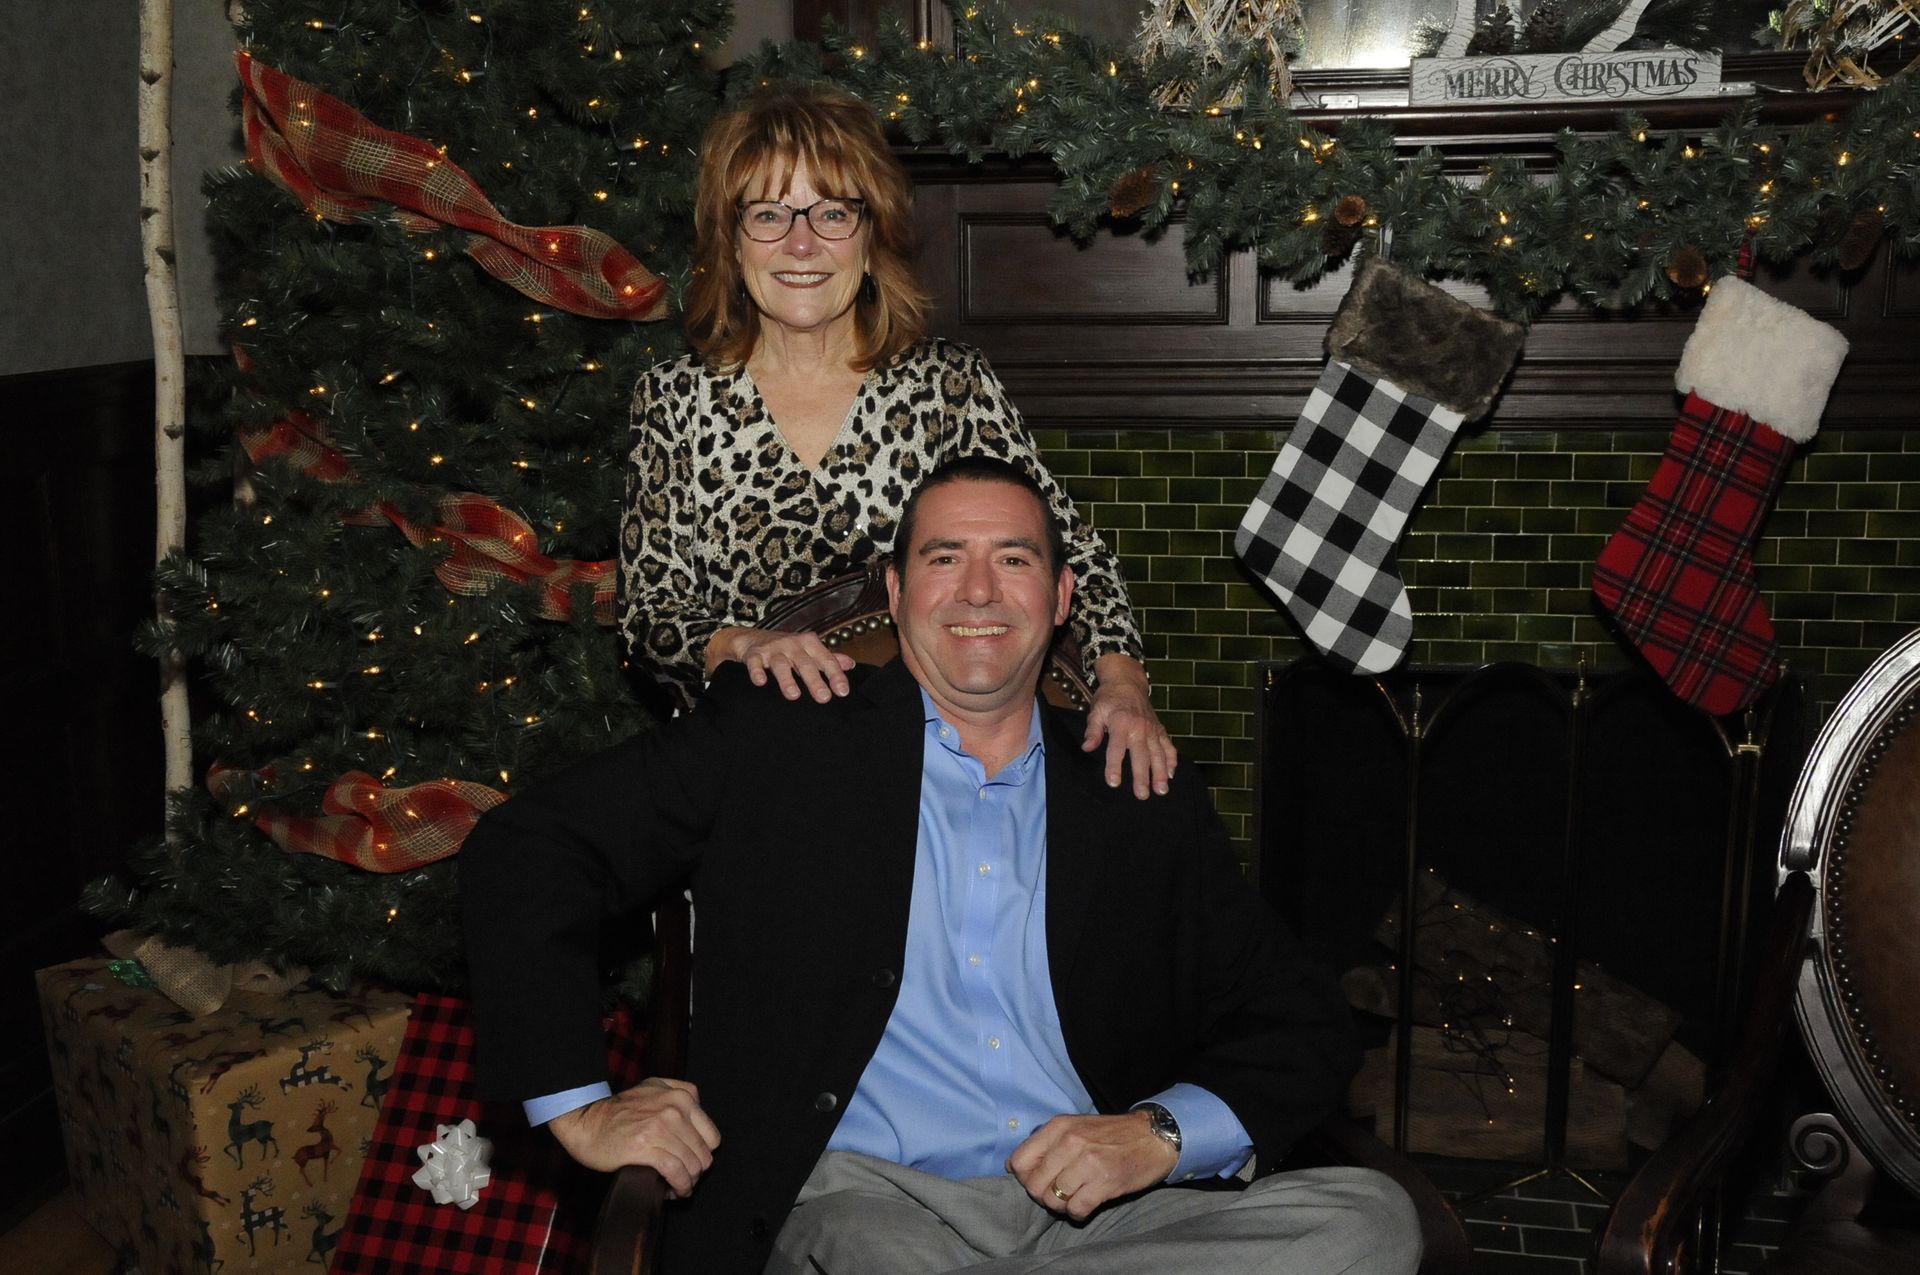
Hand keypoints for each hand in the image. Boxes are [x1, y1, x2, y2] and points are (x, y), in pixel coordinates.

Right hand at [546, 1078, 720, 1196]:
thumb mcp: (653, 1087)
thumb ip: (679, 1091)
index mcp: (681, 1096)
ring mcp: (660, 1127)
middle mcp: (674, 1109)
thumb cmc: (617, 1109)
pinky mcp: (645, 1146)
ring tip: (677, 1188)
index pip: (712, 1137)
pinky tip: (672, 1192)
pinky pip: (675, 1172)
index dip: (703, 1155)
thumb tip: (699, 1110)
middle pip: (704, 1154)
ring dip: (687, 1183)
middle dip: (695, 1172)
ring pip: (692, 1165)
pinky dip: (678, 1186)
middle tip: (682, 1179)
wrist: (585, 1120)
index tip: (691, 1164)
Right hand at [715, 628, 856, 702]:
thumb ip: (828, 658)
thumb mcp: (809, 650)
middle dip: (815, 681)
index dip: (835, 675)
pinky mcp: (754, 654)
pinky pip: (755, 663)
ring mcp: (773, 649)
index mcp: (809, 643)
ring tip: (793, 696)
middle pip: (805, 663)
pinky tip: (761, 682)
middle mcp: (793, 644)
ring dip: (787, 680)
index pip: (826, 660)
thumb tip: (851, 664)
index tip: (843, 692)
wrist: (752, 638)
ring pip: (781, 664)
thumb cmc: (786, 647)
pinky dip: (757, 672)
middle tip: (824, 698)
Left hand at [1007, 1111, 1178, 1220]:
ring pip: (1053, 1200)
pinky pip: (1075, 1210)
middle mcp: (1070, 1142)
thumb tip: (1015, 1166)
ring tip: (1075, 1197)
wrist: (1153, 1137)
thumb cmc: (1112, 1135)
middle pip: (1034, 1185)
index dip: (1025, 1177)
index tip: (1039, 1179)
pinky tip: (1087, 1204)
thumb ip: (1048, 1143)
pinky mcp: (1104, 1183)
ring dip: (1062, 1205)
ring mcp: (1088, 1163)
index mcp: (1059, 1126)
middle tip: (1060, 1192)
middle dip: (1043, 1194)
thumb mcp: (1076, 1126)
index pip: (1019, 1160)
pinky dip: (1078, 1213)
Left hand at [1085, 655, 1176, 798]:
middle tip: (1142, 795)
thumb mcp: (1096, 711)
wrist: (1127, 682)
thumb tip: (1087, 747)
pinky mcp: (1160, 730)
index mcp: (1121, 723)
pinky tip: (1171, 775)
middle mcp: (1139, 728)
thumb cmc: (1109, 699)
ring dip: (1161, 773)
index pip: (1116, 749)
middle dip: (1142, 776)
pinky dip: (1172, 760)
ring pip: (1158, 754)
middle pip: (1141, 755)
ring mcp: (1152, 729)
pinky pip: (1168, 746)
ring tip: (1161, 791)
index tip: (1113, 782)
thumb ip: (1093, 731)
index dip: (1114, 766)